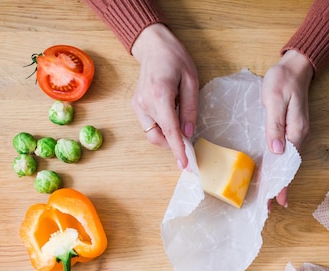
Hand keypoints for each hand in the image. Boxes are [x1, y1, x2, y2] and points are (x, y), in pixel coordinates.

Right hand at [131, 24, 198, 169]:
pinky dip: (162, 127)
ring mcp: (138, 105)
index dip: (178, 150)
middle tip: (189, 140)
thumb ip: (190, 108)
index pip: (170, 131)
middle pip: (159, 137)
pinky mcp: (136, 106)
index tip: (185, 166)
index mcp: (160, 95)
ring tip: (179, 118)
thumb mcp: (191, 81)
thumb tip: (189, 132)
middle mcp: (145, 103)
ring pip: (153, 134)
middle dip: (173, 143)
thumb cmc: (175, 59)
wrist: (153, 47)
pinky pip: (149, 126)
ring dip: (168, 135)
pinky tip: (170, 113)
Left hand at [261, 49, 313, 206]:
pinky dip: (278, 166)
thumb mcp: (275, 100)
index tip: (277, 202)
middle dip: (279, 187)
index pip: (288, 165)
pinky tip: (271, 172)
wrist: (295, 66)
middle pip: (288, 168)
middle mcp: (298, 136)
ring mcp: (296, 134)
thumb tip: (276, 151)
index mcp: (296, 132)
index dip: (282, 184)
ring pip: (286, 162)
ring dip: (278, 178)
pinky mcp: (291, 130)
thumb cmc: (283, 81)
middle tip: (268, 207)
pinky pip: (284, 153)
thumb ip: (274, 125)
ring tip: (268, 196)